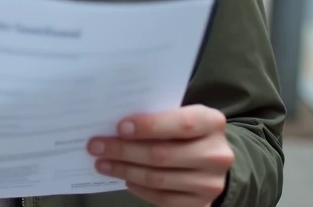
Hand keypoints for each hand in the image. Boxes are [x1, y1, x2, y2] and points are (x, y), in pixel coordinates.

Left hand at [87, 106, 233, 206]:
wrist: (214, 160)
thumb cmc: (188, 131)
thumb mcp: (182, 115)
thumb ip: (158, 116)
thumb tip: (114, 126)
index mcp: (212, 123)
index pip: (181, 124)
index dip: (149, 126)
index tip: (119, 127)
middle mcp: (216, 155)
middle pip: (163, 155)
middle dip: (124, 151)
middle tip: (96, 146)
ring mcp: (210, 183)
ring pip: (158, 179)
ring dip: (125, 171)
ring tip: (103, 163)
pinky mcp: (201, 204)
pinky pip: (163, 198)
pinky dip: (140, 188)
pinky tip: (125, 179)